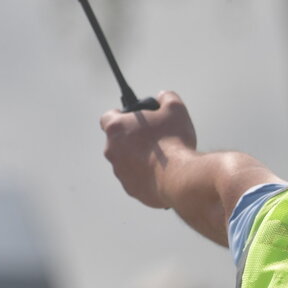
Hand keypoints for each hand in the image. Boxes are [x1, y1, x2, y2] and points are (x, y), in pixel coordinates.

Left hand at [100, 90, 195, 207]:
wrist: (179, 177)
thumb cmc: (173, 142)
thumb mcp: (175, 109)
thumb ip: (166, 97)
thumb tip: (164, 97)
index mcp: (117, 129)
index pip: (108, 117)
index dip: (120, 115)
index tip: (133, 118)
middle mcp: (112, 151)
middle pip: (118, 141)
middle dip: (133, 139)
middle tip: (154, 138)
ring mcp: (120, 172)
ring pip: (127, 162)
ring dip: (139, 159)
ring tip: (162, 158)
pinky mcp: (131, 189)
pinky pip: (137, 179)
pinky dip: (147, 176)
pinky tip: (164, 173)